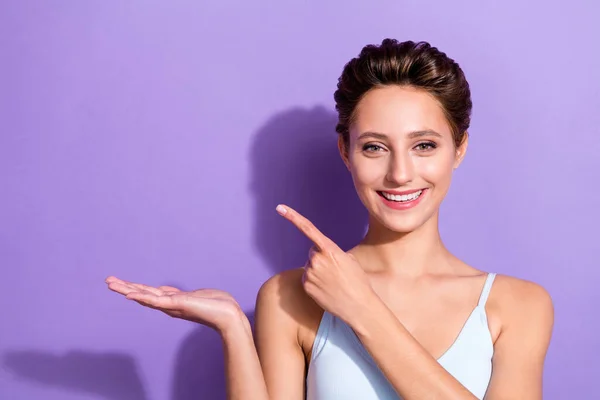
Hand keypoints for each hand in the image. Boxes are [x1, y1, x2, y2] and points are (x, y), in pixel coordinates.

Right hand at [105, 276, 246, 334]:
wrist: (228, 315)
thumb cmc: (217, 306)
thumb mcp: (194, 297)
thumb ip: (180, 296)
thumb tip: (170, 293)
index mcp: (172, 301)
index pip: (149, 293)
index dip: (134, 288)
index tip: (119, 282)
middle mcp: (169, 305)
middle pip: (142, 294)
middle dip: (125, 288)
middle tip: (107, 281)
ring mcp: (172, 306)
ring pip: (145, 297)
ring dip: (128, 290)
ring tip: (112, 285)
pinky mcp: (178, 305)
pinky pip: (157, 301)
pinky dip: (143, 297)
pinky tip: (130, 295)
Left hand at [276, 204, 376, 324]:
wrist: (358, 306)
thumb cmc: (358, 282)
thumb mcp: (350, 260)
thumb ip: (332, 252)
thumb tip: (320, 254)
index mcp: (330, 250)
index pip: (308, 228)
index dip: (293, 217)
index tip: (280, 208)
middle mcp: (317, 260)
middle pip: (313, 253)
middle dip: (321, 259)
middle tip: (336, 272)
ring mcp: (310, 274)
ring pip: (310, 266)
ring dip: (319, 272)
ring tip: (334, 283)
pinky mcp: (306, 286)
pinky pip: (308, 279)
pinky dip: (315, 283)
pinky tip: (327, 290)